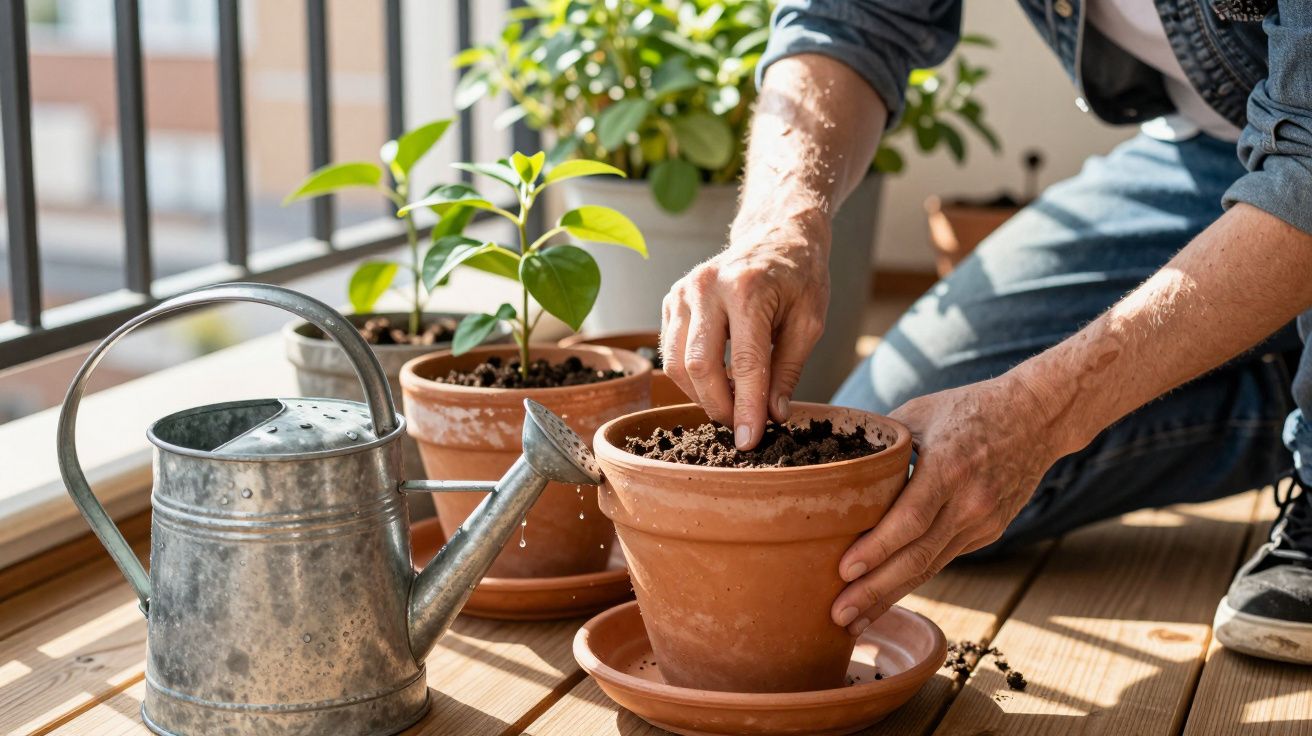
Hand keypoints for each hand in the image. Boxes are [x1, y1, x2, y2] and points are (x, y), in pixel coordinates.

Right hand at [661, 211, 830, 448]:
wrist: (776, 234)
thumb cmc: (799, 277)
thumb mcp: (809, 322)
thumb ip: (788, 370)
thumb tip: (772, 416)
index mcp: (748, 289)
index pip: (744, 363)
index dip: (746, 408)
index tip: (750, 440)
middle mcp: (707, 287)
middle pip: (698, 366)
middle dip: (719, 406)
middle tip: (741, 427)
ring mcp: (683, 291)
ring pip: (675, 364)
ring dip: (701, 395)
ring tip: (731, 405)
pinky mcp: (671, 300)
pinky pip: (670, 352)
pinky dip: (690, 377)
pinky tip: (717, 382)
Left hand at [831, 373, 1066, 633]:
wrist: (1037, 418)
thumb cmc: (969, 408)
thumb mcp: (920, 413)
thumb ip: (881, 445)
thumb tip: (834, 468)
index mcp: (949, 466)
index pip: (909, 519)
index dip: (875, 549)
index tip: (843, 570)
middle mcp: (970, 502)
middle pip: (918, 557)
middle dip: (874, 590)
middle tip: (838, 616)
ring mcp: (983, 522)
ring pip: (930, 567)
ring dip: (890, 596)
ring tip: (853, 621)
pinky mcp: (989, 532)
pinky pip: (943, 558)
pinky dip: (913, 579)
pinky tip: (884, 595)